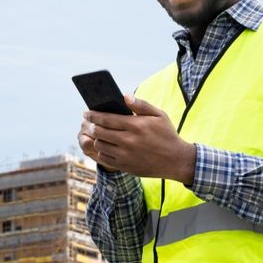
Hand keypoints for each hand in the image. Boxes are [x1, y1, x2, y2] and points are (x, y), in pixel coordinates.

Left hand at [79, 94, 196, 183]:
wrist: (176, 160)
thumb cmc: (167, 135)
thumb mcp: (159, 115)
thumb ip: (141, 105)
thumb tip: (124, 96)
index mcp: (135, 125)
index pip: (106, 118)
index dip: (93, 115)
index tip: (86, 112)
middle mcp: (128, 140)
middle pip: (99, 132)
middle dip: (91, 125)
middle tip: (88, 122)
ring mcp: (125, 155)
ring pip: (99, 145)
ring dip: (95, 138)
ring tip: (96, 134)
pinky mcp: (125, 166)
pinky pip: (104, 158)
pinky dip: (101, 151)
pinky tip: (104, 146)